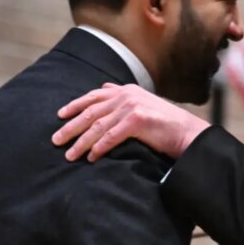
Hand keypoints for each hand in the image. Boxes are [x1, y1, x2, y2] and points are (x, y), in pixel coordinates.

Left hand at [51, 83, 209, 161]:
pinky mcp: (137, 120)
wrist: (187, 132)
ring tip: (70, 155)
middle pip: (90, 112)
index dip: (75, 105)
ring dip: (81, 142)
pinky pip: (110, 137)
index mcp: (126, 90)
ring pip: (97, 126)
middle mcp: (126, 95)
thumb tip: (105, 87)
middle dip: (71, 127)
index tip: (60, 115)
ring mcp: (131, 106)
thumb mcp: (143, 102)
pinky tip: (91, 158)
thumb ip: (123, 96)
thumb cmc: (165, 123)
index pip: (94, 96)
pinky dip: (99, 148)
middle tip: (56, 140)